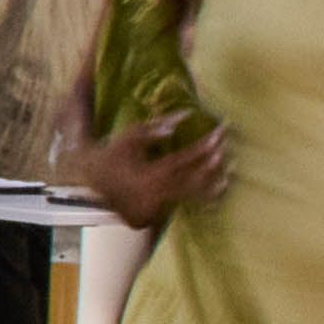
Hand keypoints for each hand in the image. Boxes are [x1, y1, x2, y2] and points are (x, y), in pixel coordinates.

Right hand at [54, 117, 224, 229]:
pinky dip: (206, 195)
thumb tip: (184, 116)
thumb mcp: (129, 137)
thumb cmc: (112, 155)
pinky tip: (220, 188)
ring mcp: (161, 203)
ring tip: (231, 167)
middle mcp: (159, 192)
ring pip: (195, 193)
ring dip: (214, 179)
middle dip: (214, 159)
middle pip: (195, 177)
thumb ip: (155, 127)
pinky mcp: (163, 208)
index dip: (205, 145)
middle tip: (227, 144)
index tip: (220, 132)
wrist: (93, 181)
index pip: (185, 158)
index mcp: (150, 174)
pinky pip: (189, 201)